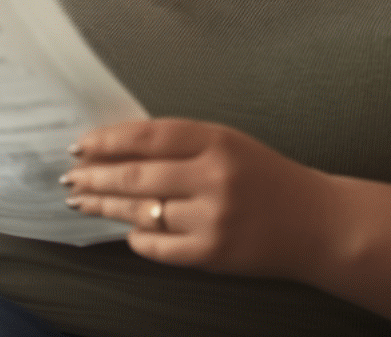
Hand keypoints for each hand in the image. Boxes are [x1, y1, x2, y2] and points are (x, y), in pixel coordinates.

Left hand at [61, 117, 341, 279]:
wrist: (320, 224)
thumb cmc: (267, 178)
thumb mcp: (229, 144)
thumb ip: (180, 144)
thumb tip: (115, 148)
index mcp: (217, 141)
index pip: (146, 136)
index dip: (106, 140)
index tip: (79, 145)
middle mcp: (214, 177)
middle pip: (136, 176)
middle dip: (95, 176)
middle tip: (70, 177)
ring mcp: (214, 218)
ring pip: (141, 211)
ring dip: (105, 206)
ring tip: (82, 201)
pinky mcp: (214, 254)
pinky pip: (158, 246)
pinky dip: (138, 238)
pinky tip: (126, 231)